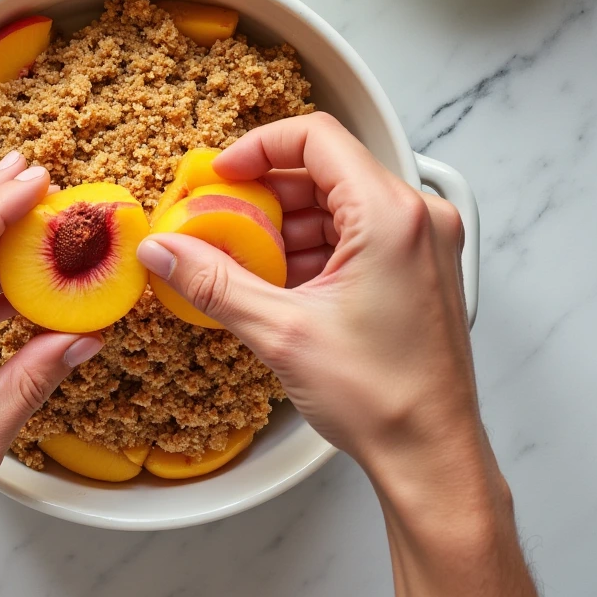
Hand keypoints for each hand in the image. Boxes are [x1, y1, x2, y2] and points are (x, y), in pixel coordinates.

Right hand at [136, 113, 542, 596]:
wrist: (433, 458)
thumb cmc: (385, 400)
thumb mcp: (281, 332)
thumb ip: (212, 282)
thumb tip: (162, 250)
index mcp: (391, 215)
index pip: (316, 137)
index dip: (258, 147)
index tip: (222, 175)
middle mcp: (417, 217)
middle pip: (325, 169)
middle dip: (266, 194)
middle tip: (222, 221)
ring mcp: (423, 241)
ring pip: (338, 201)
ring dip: (287, 224)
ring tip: (247, 260)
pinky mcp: (419, 266)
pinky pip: (356, 232)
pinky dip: (314, 246)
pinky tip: (281, 281)